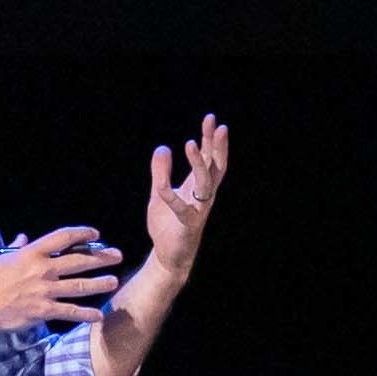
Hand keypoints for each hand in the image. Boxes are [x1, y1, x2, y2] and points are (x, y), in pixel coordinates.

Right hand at [0, 225, 123, 339]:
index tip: (95, 233)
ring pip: (79, 286)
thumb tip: (24, 238)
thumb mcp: (1, 259)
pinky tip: (99, 315)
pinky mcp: (42, 311)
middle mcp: (40, 270)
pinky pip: (70, 311)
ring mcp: (43, 291)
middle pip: (78, 261)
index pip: (62, 238)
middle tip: (117, 255)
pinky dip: (86, 314)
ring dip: (99, 284)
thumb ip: (16, 248)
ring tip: (114, 281)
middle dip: (100, 257)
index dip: (81, 233)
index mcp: (31, 254)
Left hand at [144, 116, 227, 281]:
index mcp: (198, 187)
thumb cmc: (168, 225)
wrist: (169, 256)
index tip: (211, 119)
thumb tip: (163, 148)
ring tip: (191, 145)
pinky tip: (163, 185)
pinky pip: (181, 207)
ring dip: (199, 164)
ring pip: (205, 183)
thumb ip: (160, 173)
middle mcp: (203, 196)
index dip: (211, 140)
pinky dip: (172, 196)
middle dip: (216, 146)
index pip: (209, 159)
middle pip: (215, 167)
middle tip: (217, 126)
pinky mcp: (187, 224)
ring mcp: (198, 210)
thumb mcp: (159, 193)